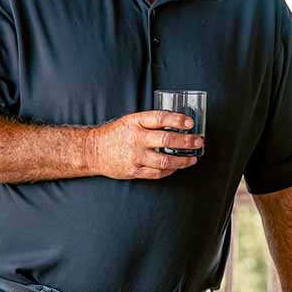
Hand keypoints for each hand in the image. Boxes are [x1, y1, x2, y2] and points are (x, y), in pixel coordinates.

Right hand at [86, 110, 202, 179]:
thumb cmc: (116, 134)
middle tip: (198, 141)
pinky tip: (177, 167)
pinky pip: (157, 173)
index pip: (160, 118)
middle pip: (166, 140)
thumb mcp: (131, 121)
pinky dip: (170, 170)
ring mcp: (135, 156)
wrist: (92, 150)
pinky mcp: (134, 171)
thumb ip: (151, 122)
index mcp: (135, 122)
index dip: (177, 120)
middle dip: (186, 141)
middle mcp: (136, 139)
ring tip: (192, 158)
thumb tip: (178, 123)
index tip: (190, 123)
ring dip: (183, 160)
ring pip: (165, 160)